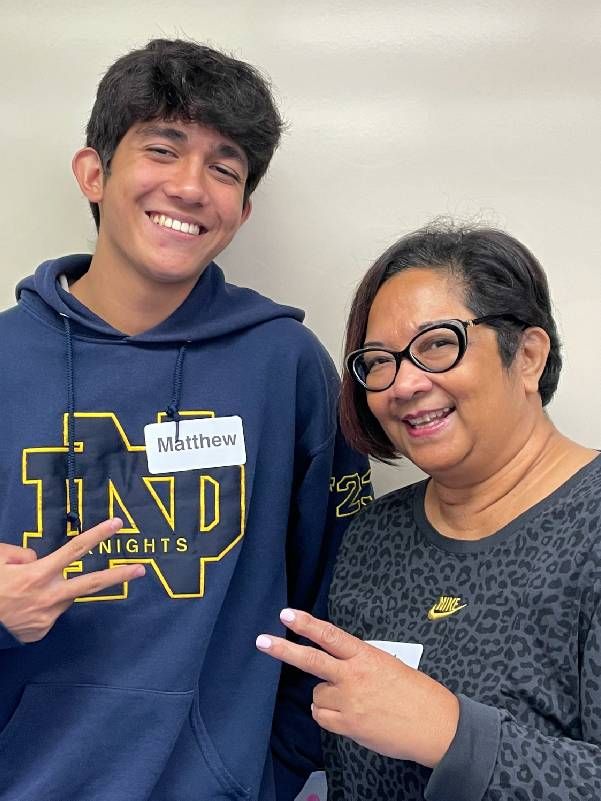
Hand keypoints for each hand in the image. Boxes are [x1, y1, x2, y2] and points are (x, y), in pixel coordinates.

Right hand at [0, 518, 144, 642]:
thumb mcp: (0, 560)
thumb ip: (22, 554)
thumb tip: (39, 560)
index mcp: (38, 574)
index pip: (74, 550)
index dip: (97, 535)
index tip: (116, 525)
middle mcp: (49, 596)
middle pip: (91, 583)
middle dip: (118, 576)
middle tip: (141, 569)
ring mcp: (47, 616)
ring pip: (64, 596)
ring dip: (55, 590)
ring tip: (28, 592)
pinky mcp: (42, 632)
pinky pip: (49, 612)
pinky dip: (41, 606)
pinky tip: (23, 607)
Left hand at [256, 609, 458, 766]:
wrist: (434, 726)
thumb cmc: (415, 692)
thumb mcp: (388, 665)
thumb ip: (359, 662)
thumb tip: (338, 663)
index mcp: (365, 656)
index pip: (330, 635)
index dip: (306, 624)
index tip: (287, 615)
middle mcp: (353, 677)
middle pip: (311, 661)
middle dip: (284, 651)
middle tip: (262, 641)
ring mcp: (349, 703)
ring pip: (316, 695)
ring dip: (326, 696)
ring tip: (350, 700)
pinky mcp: (348, 726)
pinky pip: (322, 717)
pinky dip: (328, 714)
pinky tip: (346, 714)